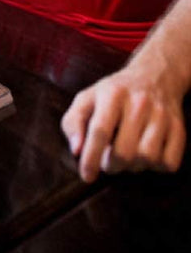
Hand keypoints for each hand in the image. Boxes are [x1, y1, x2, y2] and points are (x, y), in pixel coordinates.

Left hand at [60, 61, 186, 182]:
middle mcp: (139, 103)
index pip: (100, 131)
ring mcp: (162, 116)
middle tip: (107, 161)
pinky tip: (146, 153)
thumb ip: (73, 122)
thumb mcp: (86, 98)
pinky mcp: (179, 129)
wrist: (154, 75)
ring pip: (147, 159)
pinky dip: (155, 167)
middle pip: (124, 151)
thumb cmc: (113, 93)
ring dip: (133, 167)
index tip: (86, 177)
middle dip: (111, 165)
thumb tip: (76, 151)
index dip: (91, 157)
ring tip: (126, 155)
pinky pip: (169, 163)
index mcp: (111, 93)